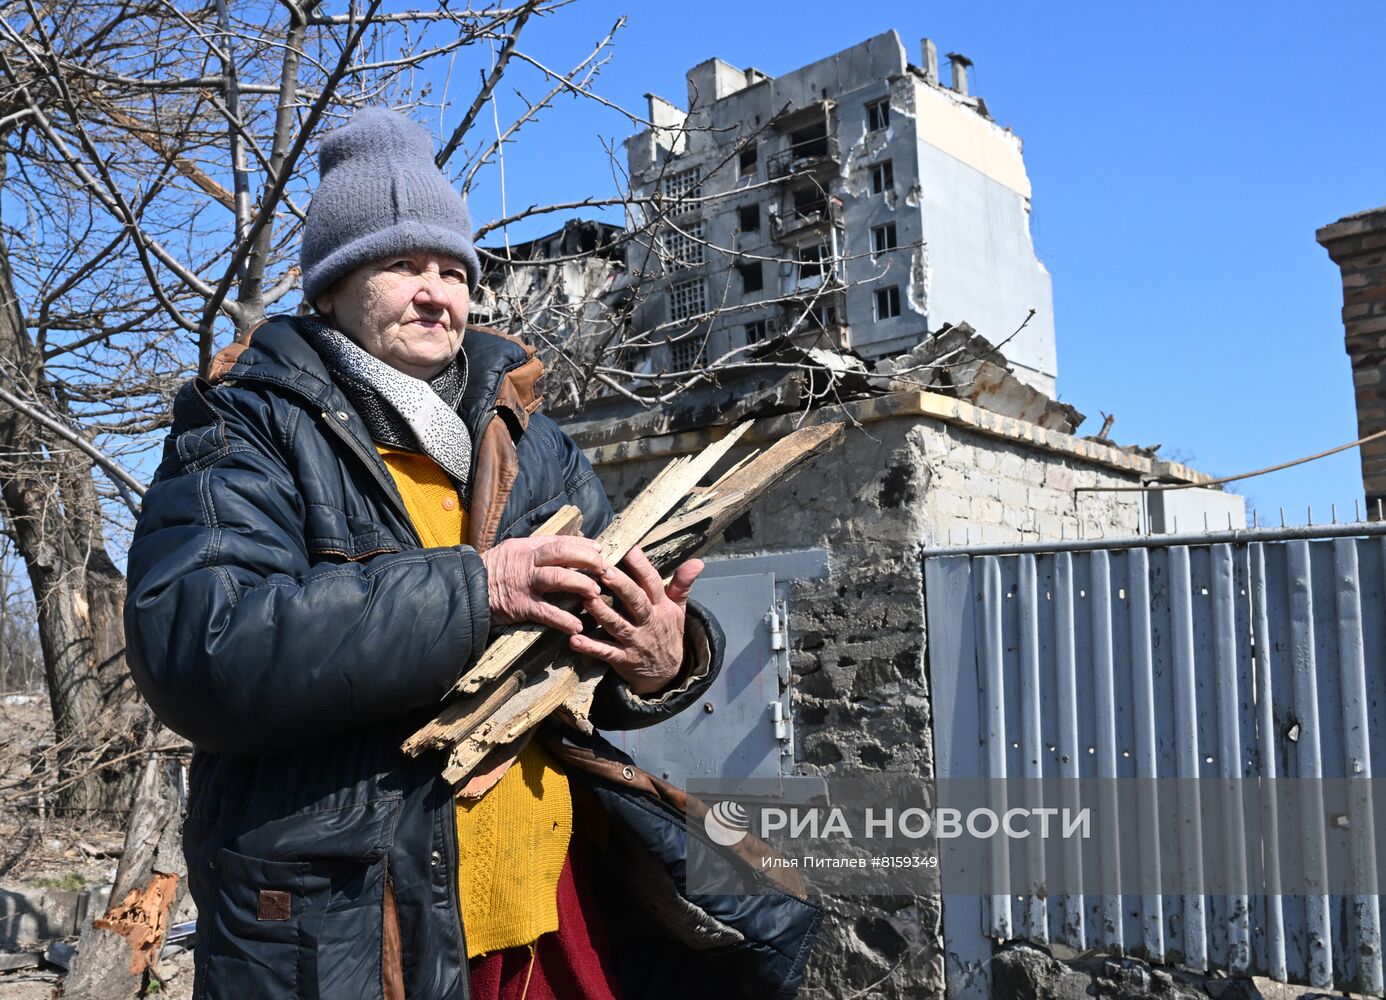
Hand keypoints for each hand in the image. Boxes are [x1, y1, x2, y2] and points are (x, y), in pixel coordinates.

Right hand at [480, 536, 605, 632]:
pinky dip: (563, 619)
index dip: (582, 544)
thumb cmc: (488, 574)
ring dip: (580, 584)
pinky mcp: (519, 606)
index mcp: (524, 548)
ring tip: (595, 592)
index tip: (599, 549)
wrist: (463, 592)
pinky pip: (546, 612)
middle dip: (586, 559)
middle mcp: (525, 562)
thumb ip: (531, 552)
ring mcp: (523, 584)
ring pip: (558, 578)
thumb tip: (559, 551)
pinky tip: (577, 625)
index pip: (558, 541)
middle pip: (561, 554)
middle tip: (604, 568)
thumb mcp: (509, 553)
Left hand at [570, 546, 702, 696]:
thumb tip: (698, 561)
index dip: (642, 565)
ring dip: (602, 613)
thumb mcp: (678, 609)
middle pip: (636, 601)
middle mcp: (648, 622)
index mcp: (661, 607)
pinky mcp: (623, 659)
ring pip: (618, 625)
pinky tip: (575, 639)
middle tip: (604, 570)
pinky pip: (606, 653)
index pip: (652, 582)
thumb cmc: (667, 632)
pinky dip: (590, 647)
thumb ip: (683, 584)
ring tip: (586, 598)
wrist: (667, 674)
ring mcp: (635, 641)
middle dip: (621, 586)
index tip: (629, 547)